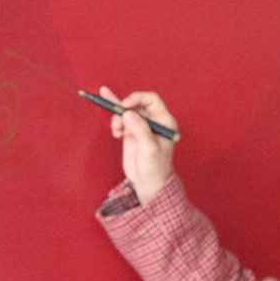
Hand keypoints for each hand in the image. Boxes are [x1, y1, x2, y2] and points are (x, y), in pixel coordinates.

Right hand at [99, 86, 176, 203]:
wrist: (148, 182)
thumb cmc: (155, 168)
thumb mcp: (149, 150)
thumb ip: (140, 131)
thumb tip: (128, 114)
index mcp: (164, 121)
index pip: (151, 99)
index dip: (137, 98)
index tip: (125, 106)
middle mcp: (153, 120)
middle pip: (136, 104)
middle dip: (124, 110)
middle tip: (117, 123)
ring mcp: (141, 125)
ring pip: (126, 111)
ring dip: (118, 118)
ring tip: (116, 131)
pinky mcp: (131, 132)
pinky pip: (121, 120)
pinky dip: (115, 123)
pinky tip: (116, 133)